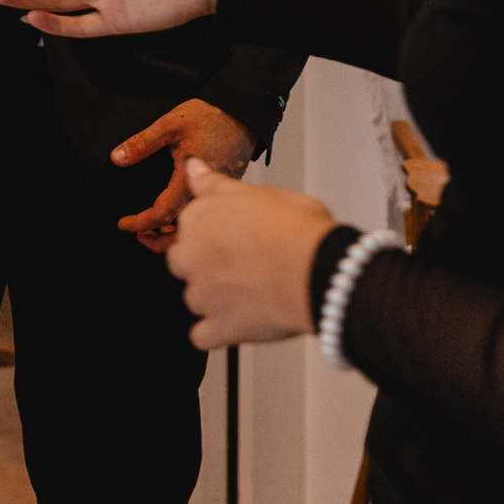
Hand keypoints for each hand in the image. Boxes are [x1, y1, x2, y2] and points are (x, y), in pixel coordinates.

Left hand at [110, 99, 252, 253]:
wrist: (243, 113)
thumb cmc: (212, 117)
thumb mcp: (170, 125)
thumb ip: (142, 143)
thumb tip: (118, 157)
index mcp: (189, 178)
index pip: (163, 214)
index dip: (141, 223)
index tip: (125, 224)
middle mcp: (206, 191)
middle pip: (182, 229)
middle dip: (158, 238)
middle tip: (140, 235)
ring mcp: (218, 192)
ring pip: (197, 224)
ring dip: (175, 232)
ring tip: (157, 230)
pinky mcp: (226, 189)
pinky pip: (208, 214)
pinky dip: (191, 221)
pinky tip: (181, 217)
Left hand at [165, 159, 339, 348]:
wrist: (320, 271)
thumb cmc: (298, 230)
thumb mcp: (257, 191)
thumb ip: (216, 184)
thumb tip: (192, 167)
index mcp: (198, 220)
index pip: (189, 224)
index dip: (215, 228)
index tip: (234, 232)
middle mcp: (192, 257)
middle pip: (183, 261)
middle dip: (206, 263)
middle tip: (242, 260)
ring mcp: (204, 295)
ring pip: (194, 298)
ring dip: (213, 297)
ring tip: (248, 290)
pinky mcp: (220, 328)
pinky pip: (203, 336)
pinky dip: (216, 332)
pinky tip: (236, 322)